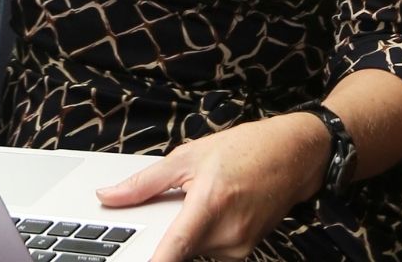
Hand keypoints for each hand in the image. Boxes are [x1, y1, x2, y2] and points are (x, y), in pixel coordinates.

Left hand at [96, 114, 325, 261]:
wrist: (292, 156)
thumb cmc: (245, 150)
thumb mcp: (188, 156)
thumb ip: (145, 182)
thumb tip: (109, 196)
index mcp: (209, 206)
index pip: (173, 251)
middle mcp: (226, 235)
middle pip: (180, 249)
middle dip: (170, 230)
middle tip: (182, 200)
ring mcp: (238, 248)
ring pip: (195, 250)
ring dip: (190, 232)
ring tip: (207, 197)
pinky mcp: (245, 252)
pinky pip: (212, 249)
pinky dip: (205, 233)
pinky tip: (218, 207)